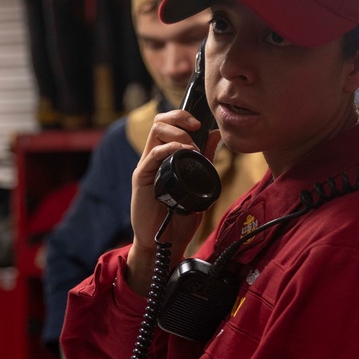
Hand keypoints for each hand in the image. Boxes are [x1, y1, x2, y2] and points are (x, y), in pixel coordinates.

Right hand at [126, 109, 220, 292]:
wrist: (165, 243)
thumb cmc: (179, 217)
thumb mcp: (199, 182)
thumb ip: (205, 159)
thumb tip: (216, 135)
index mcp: (166, 156)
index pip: (169, 124)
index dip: (183, 115)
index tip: (201, 122)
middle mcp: (154, 157)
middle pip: (160, 121)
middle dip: (179, 116)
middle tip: (196, 126)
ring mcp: (147, 166)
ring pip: (155, 130)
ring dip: (178, 132)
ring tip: (192, 147)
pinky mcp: (142, 178)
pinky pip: (153, 154)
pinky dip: (170, 148)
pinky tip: (185, 153)